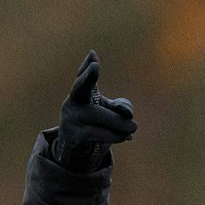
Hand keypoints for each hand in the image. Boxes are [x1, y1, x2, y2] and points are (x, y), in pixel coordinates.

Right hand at [52, 49, 136, 171]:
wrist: (77, 150)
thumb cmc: (95, 125)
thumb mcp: (109, 112)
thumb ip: (120, 108)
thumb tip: (127, 113)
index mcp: (82, 93)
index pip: (82, 76)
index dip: (86, 66)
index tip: (92, 54)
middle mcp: (73, 102)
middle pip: (80, 87)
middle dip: (86, 77)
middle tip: (95, 66)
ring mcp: (71, 118)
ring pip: (97, 115)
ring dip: (118, 122)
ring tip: (134, 127)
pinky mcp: (73, 135)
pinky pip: (97, 133)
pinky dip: (115, 135)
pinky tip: (126, 137)